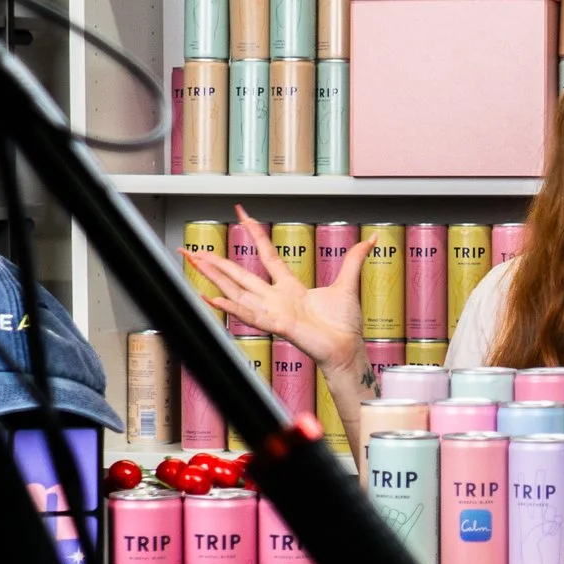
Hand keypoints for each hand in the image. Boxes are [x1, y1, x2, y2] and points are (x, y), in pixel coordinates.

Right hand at [183, 206, 371, 368]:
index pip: (266, 254)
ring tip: (193, 262)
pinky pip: (249, 315)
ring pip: (236, 291)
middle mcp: (276, 299)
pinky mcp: (277, 325)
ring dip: (214, 277)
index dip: (254, 233)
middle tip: (192, 249)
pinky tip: (212, 298)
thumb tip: (371, 238)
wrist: (347, 349)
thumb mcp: (348, 283)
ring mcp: (273, 312)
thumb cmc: (344, 325)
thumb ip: (354, 259)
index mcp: (289, 287)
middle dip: (215, 262)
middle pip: (239, 274)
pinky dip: (231, 307)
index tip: (243, 214)